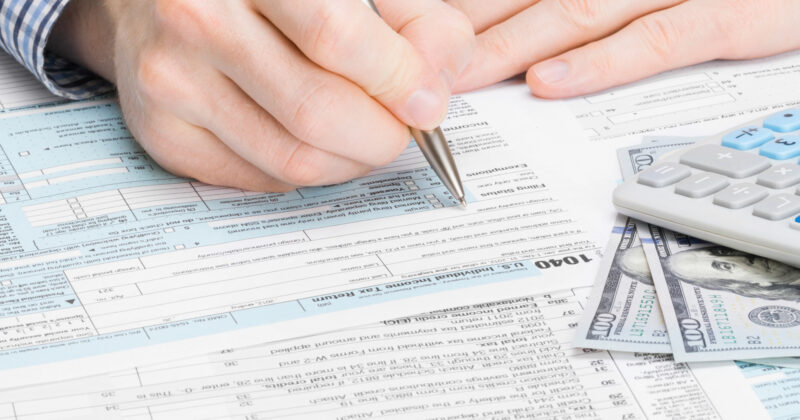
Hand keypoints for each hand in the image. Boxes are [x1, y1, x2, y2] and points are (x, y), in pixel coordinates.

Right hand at [48, 0, 473, 190]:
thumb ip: (409, 14)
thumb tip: (439, 80)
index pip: (336, 36)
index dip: (398, 79)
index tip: (429, 101)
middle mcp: (195, 18)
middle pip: (316, 110)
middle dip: (382, 134)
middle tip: (403, 129)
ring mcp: (170, 82)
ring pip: (292, 159)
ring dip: (351, 161)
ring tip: (365, 137)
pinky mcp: (163, 135)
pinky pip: (261, 180)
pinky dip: (306, 171)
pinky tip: (313, 141)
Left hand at [447, 0, 799, 97]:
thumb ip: (595, 3)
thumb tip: (536, 39)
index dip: (477, 5)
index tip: (431, 30)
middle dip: (478, 28)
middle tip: (426, 61)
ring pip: (580, 13)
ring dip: (516, 46)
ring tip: (465, 77)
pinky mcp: (732, 13)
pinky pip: (658, 42)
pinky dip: (600, 63)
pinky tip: (551, 85)